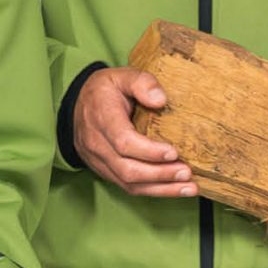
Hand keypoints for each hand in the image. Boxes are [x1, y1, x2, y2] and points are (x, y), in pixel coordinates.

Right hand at [72, 66, 199, 198]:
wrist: (78, 106)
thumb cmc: (104, 91)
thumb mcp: (121, 76)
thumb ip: (141, 82)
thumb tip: (161, 99)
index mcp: (102, 118)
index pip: (124, 142)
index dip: (149, 151)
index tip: (174, 152)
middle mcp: (97, 144)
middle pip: (128, 169)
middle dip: (160, 174)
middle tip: (187, 172)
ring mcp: (100, 162)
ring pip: (129, 183)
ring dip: (161, 188)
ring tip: (189, 187)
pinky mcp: (106, 172)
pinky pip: (129, 187)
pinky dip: (154, 191)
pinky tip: (175, 189)